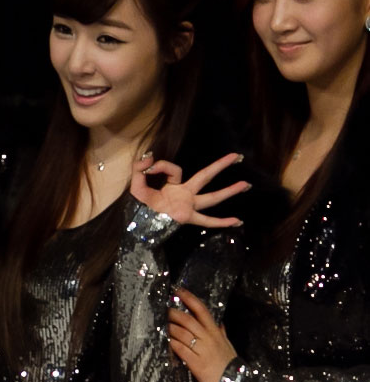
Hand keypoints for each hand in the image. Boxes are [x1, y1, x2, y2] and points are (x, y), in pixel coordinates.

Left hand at [131, 152, 248, 227]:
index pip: (175, 169)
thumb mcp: (136, 185)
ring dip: (229, 191)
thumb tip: (150, 156)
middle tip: (236, 156)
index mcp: (172, 185)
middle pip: (205, 176)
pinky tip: (237, 221)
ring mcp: (188, 206)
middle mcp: (184, 193)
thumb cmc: (139, 206)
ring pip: (211, 198)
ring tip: (246, 184)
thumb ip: (139, 169)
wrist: (138, 225)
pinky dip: (221, 222)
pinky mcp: (187, 218)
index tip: (150, 167)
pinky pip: (207, 220)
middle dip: (220, 166)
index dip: (162, 165)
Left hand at [168, 287, 237, 381]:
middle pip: (188, 320)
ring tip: (162, 326)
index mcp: (216, 332)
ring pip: (182, 334)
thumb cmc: (230, 365)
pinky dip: (172, 344)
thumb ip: (222, 333)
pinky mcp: (196, 364)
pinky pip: (181, 350)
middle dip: (173, 313)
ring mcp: (202, 351)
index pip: (202, 310)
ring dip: (170, 328)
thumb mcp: (228, 346)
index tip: (178, 290)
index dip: (189, 298)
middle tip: (163, 310)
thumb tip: (219, 323)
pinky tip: (165, 342)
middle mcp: (209, 339)